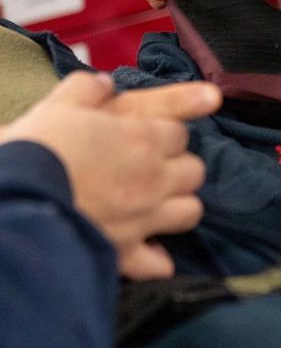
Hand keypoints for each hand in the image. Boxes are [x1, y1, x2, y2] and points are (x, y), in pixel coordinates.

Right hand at [1, 73, 221, 278]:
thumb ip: (88, 88)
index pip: (180, 132)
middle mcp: (153, 179)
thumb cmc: (39, 147)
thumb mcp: (61, 104)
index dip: (163, 133)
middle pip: (194, 171)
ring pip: (190, 212)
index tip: (145, 137)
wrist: (14, 198)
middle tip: (153, 168)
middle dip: (178, 167)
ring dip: (177, 205)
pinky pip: (159, 263)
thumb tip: (104, 84)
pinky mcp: (123, 252)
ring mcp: (143, 218)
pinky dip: (156, 258)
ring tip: (156, 203)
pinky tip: (145, 249)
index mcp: (144, 138)